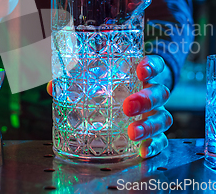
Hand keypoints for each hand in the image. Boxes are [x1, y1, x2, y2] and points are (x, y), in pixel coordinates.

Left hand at [46, 55, 172, 158]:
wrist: (138, 102)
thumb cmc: (118, 87)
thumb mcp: (101, 78)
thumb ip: (79, 78)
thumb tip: (53, 87)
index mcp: (143, 76)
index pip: (155, 65)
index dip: (151, 66)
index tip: (141, 69)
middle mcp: (154, 93)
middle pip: (159, 93)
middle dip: (145, 99)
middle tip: (127, 106)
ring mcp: (157, 114)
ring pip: (163, 118)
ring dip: (148, 125)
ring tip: (133, 132)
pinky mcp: (156, 133)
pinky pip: (162, 140)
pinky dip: (154, 145)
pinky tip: (142, 150)